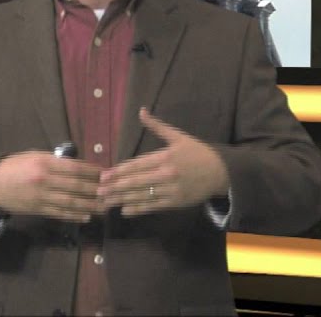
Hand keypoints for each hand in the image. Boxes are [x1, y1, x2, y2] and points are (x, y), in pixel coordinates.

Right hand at [0, 150, 101, 222]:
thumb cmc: (16, 166)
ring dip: (90, 205)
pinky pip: (61, 213)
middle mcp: (44, 180)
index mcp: (44, 163)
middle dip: (96, 189)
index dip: (92, 171)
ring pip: (71, 202)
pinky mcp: (39, 210)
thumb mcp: (34, 156)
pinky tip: (87, 216)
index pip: (74, 168)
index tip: (106, 173)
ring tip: (105, 207)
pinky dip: (75, 216)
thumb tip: (80, 166)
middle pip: (76, 186)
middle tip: (112, 191)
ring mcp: (42, 197)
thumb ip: (56, 161)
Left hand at [98, 108, 229, 216]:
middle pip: (136, 182)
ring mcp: (171, 190)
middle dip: (115, 187)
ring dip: (123, 199)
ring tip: (106, 202)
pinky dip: (139, 209)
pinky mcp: (176, 202)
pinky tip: (125, 210)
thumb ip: (157, 126)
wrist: (222, 172)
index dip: (118, 171)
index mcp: (164, 157)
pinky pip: (154, 206)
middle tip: (98, 191)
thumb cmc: (197, 153)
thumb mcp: (178, 136)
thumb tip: (141, 110)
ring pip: (143, 195)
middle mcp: (166, 174)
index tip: (104, 176)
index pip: (136, 165)